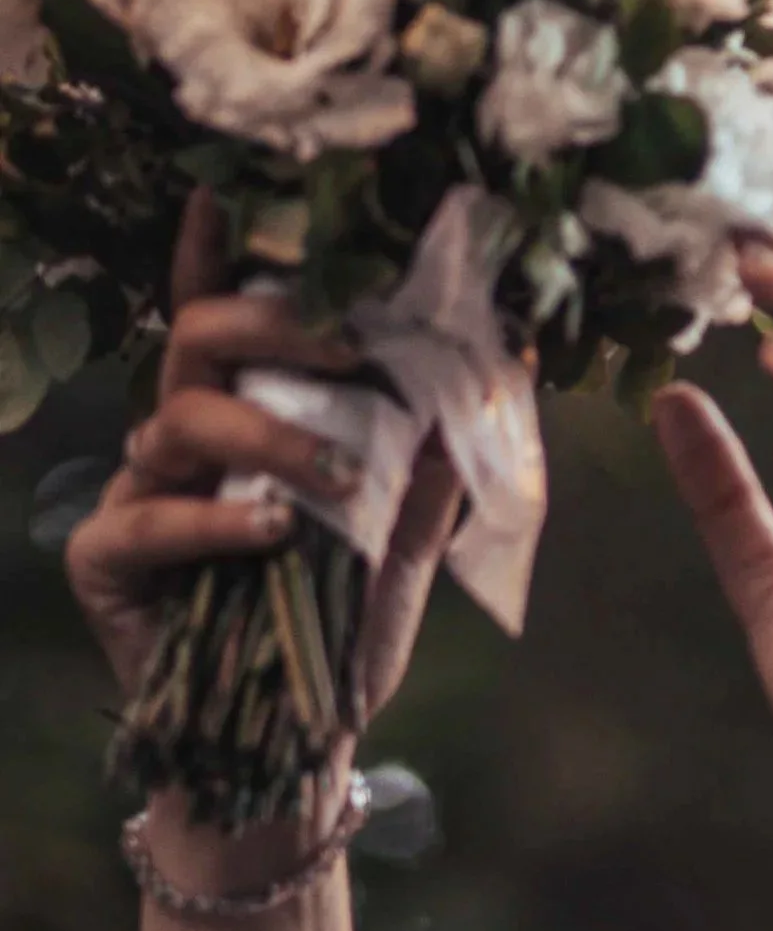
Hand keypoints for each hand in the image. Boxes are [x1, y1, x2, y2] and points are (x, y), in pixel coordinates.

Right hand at [67, 191, 463, 893]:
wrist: (297, 739)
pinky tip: (270, 533)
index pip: (226, 316)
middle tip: (350, 348)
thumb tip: (505, 366)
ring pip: (178, 421)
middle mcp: (180, 439)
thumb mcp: (406, 537)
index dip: (216, 252)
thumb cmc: (340, 626)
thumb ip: (439, 458)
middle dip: (273, 329)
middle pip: (198, 342)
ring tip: (335, 481)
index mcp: (246, 416)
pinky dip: (212, 522)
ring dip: (267, 439)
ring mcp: (137, 495)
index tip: (226, 190)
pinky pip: (146, 520)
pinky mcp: (108, 561)